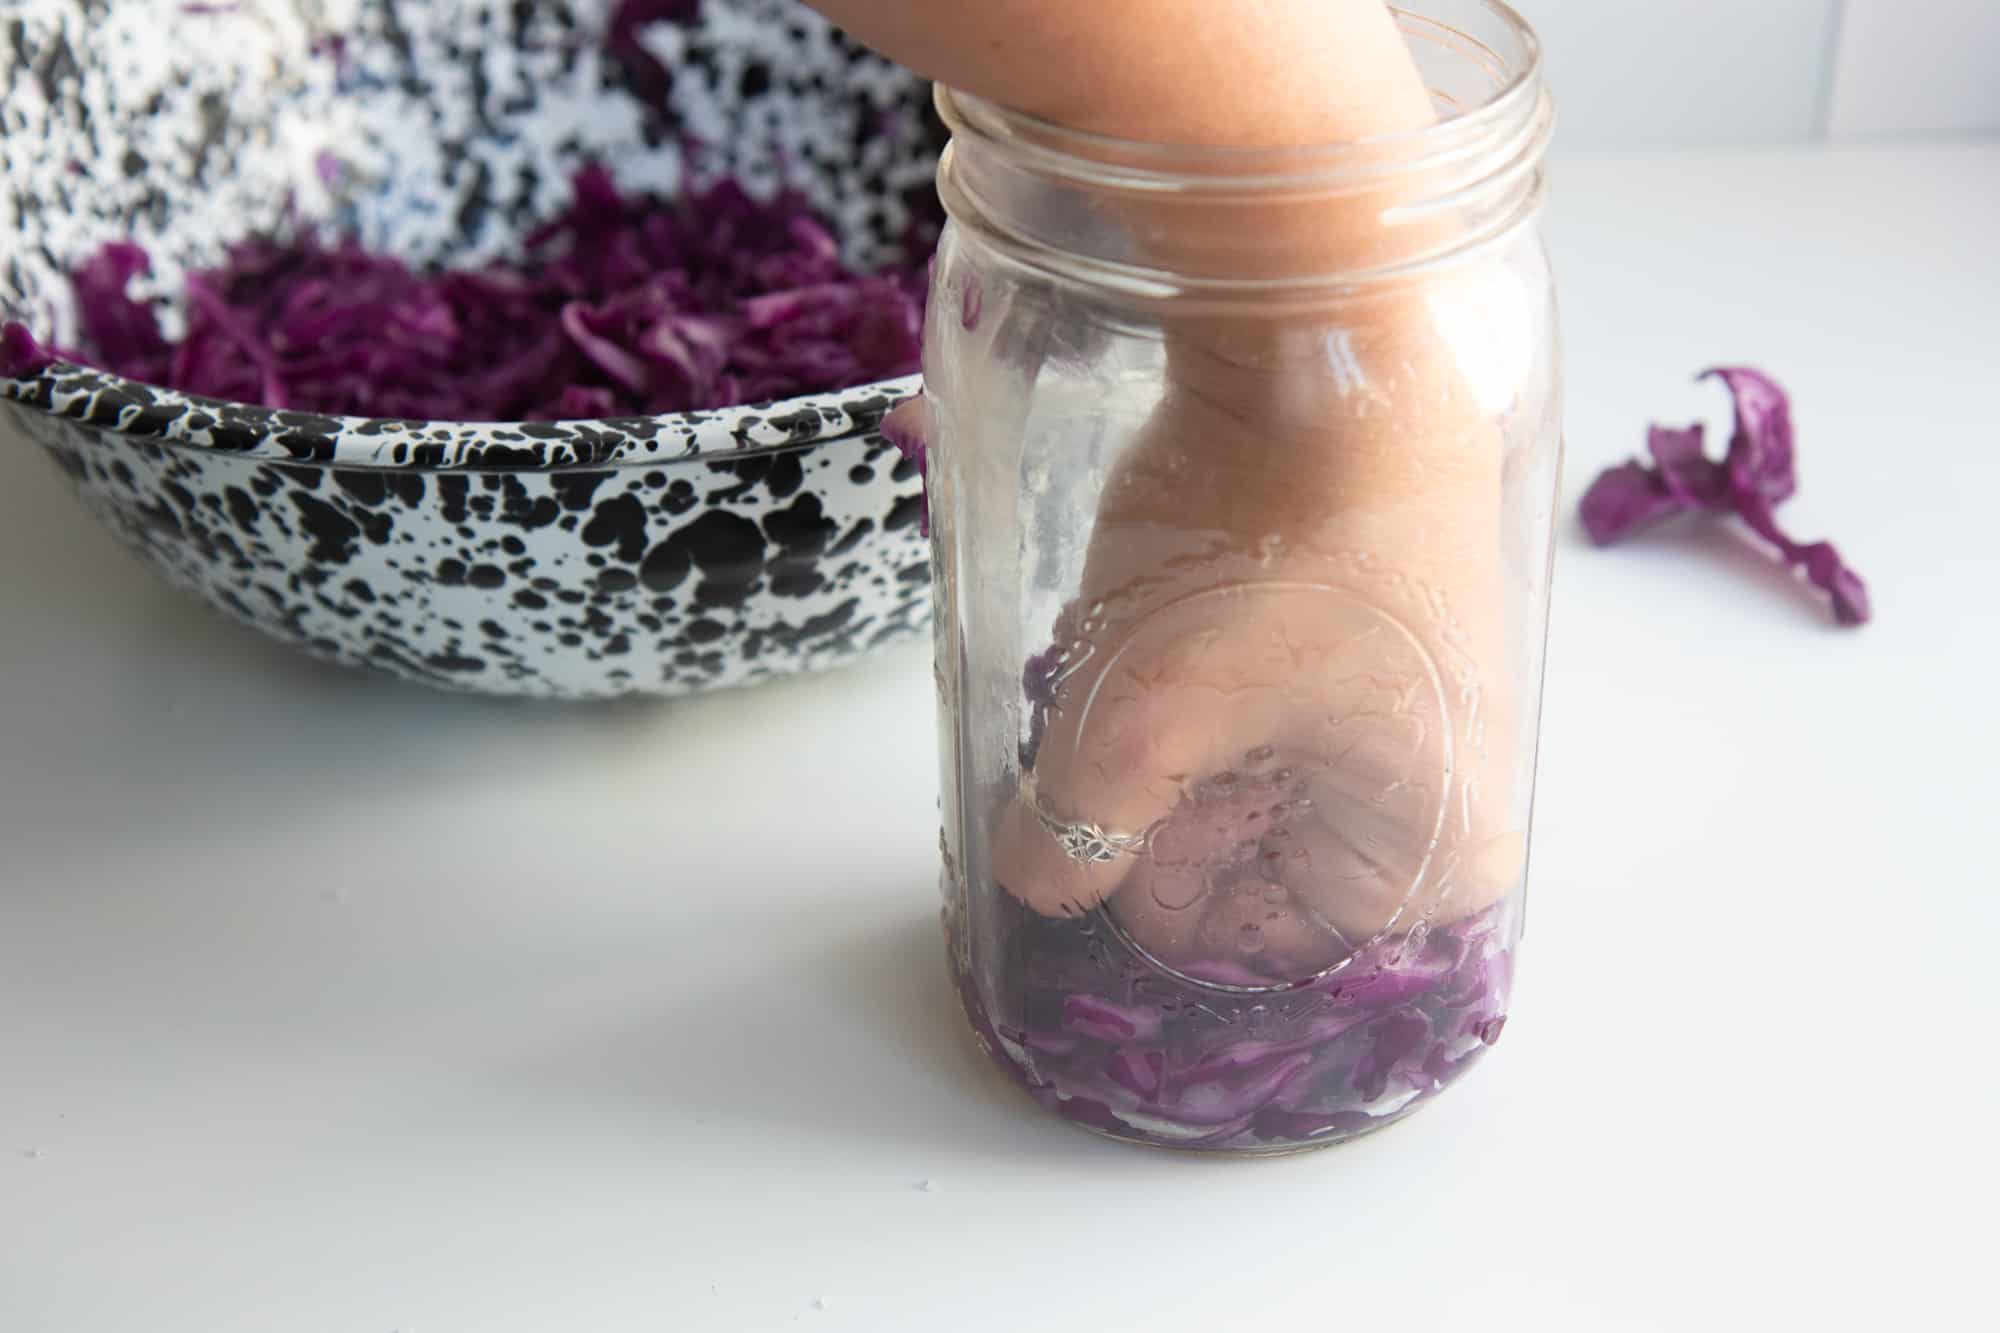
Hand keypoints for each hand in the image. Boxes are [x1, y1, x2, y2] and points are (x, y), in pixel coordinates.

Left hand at [993, 290, 1528, 982]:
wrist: (1321, 335)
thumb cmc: (1275, 538)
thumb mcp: (1141, 716)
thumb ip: (1074, 828)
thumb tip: (1040, 879)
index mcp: (1428, 859)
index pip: (1253, 949)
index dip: (1145, 906)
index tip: (1066, 863)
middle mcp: (1430, 800)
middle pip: (1239, 863)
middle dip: (1139, 812)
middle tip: (1079, 744)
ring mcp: (1392, 710)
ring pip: (1224, 777)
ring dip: (1144, 741)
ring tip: (1114, 664)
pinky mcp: (1353, 635)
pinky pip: (1238, 700)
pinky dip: (1170, 681)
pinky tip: (1136, 629)